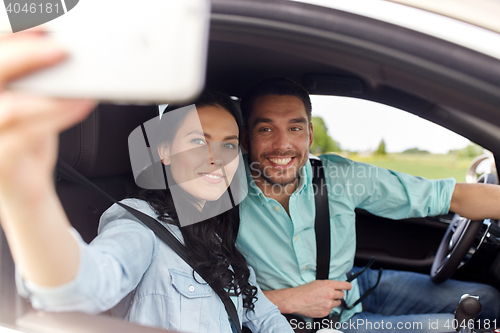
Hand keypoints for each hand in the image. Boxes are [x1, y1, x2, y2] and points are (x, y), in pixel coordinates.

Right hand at [0, 28, 94, 285]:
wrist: (26, 188)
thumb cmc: (28, 139)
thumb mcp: (32, 100)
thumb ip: (38, 76)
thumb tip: (66, 46)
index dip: (9, 33)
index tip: (41, 21)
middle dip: (24, 54)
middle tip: (60, 48)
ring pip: (8, 108)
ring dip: (49, 92)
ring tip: (80, 85)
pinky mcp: (0, 160)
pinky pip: (26, 135)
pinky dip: (58, 116)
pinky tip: (82, 104)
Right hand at [264, 279, 351, 317]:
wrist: (297, 300)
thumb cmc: (305, 290)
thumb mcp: (318, 282)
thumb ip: (329, 285)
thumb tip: (336, 287)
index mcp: (329, 285)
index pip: (345, 285)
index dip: (348, 286)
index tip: (348, 287)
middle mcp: (331, 294)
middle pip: (342, 295)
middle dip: (338, 294)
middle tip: (331, 294)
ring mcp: (329, 304)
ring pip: (338, 303)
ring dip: (333, 301)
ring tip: (324, 300)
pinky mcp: (326, 312)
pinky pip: (331, 309)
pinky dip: (327, 307)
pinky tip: (319, 305)